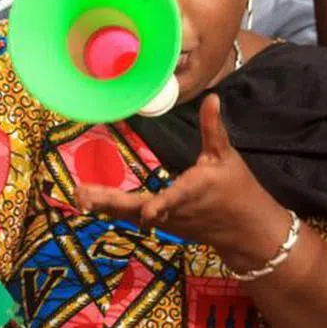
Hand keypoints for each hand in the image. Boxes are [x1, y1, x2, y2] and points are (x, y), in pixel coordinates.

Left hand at [77, 95, 288, 266]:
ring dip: (104, 206)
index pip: (175, 199)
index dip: (162, 207)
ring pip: (131, 215)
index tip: (149, 214)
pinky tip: (91, 202)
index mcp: (193, 191)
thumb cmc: (237, 188)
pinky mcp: (163, 225)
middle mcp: (175, 211)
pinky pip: (133, 217)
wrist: (248, 230)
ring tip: (78, 195)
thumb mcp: (225, 157)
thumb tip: (211, 96)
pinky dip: (112, 210)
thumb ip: (212, 128)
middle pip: (139, 209)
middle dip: (111, 203)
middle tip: (83, 194)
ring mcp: (167, 222)